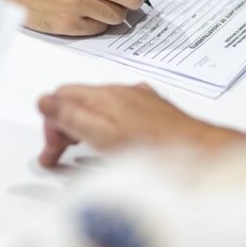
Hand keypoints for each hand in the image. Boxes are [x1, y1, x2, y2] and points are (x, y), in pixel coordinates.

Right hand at [38, 84, 244, 166]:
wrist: (201, 153)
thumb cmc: (154, 148)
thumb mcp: (104, 137)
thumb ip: (72, 117)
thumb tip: (44, 102)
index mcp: (104, 96)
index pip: (60, 97)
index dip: (49, 124)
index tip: (50, 152)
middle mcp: (120, 92)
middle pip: (76, 100)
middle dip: (61, 126)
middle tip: (58, 155)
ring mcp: (137, 99)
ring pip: (97, 105)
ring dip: (81, 125)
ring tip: (79, 151)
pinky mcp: (150, 109)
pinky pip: (118, 110)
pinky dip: (104, 124)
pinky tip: (110, 141)